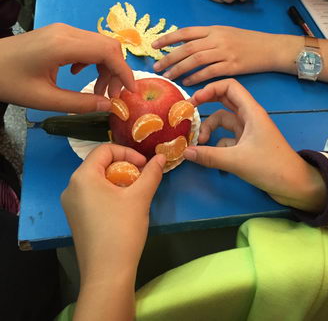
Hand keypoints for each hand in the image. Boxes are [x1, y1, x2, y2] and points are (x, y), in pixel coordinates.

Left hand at [0, 23, 134, 112]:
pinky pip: (86, 43)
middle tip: (112, 96)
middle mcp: (67, 32)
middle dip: (116, 71)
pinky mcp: (58, 33)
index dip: (124, 71)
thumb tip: (108, 107)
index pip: (108, 52)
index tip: (131, 92)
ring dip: (105, 66)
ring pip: (99, 44)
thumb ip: (79, 104)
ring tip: (97, 90)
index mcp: (63, 45)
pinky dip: (92, 60)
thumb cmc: (8, 82)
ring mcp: (62, 30)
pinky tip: (79, 74)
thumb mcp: (44, 99)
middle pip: (108, 45)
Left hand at [61, 144, 165, 283]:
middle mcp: (71, 187)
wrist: (107, 274)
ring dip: (118, 180)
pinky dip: (109, 193)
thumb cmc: (122, 230)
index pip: (105, 150)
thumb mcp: (140, 198)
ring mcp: (71, 204)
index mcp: (82, 177)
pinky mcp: (76, 218)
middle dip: (124, 166)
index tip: (144, 166)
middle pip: (100, 164)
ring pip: (97, 180)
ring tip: (135, 193)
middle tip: (142, 179)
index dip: (128, 152)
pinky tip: (124, 207)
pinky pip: (92, 195)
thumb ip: (151, 174)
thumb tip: (160, 157)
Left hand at [153, 26, 270, 84]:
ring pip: (196, 60)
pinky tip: (187, 82)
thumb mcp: (226, 33)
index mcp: (214, 29)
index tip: (154, 45)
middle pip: (187, 48)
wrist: (270, 47)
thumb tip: (185, 44)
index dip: (168, 38)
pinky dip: (196, 77)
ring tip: (168, 76)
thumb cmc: (247, 41)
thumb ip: (207, 38)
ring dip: (179, 69)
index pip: (186, 32)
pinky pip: (210, 72)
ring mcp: (225, 52)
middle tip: (156, 67)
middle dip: (169, 57)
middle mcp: (217, 39)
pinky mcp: (233, 66)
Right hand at [184, 79, 325, 212]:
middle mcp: (249, 117)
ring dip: (210, 128)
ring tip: (201, 143)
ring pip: (224, 121)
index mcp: (251, 112)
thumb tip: (185, 152)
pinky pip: (227, 138)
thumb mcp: (237, 161)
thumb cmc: (271, 167)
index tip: (194, 101)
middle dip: (206, 104)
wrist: (295, 186)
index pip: (230, 86)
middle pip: (225, 101)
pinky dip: (217, 144)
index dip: (211, 88)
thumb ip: (209, 155)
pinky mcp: (247, 145)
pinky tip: (210, 156)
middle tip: (188, 112)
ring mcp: (248, 131)